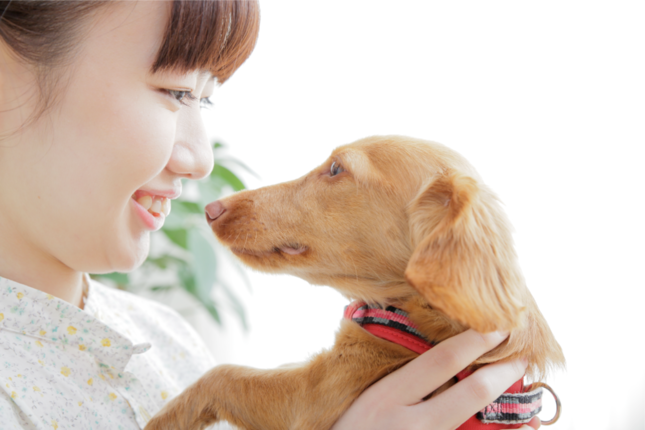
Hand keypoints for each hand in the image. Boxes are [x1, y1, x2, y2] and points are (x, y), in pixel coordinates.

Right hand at [331, 330, 536, 429]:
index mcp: (387, 396)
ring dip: (509, 419)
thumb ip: (393, 380)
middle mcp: (408, 423)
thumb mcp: (364, 401)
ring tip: (529, 408)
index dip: (474, 342)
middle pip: (468, 394)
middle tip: (523, 359)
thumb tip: (429, 352)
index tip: (498, 327)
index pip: (440, 360)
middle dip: (502, 374)